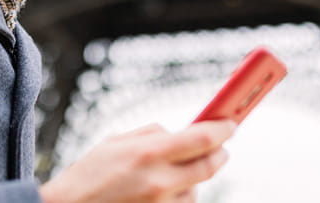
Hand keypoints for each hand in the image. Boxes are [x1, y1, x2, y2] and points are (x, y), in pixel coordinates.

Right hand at [39, 120, 235, 202]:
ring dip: (195, 177)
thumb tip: (175, 133)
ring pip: (197, 190)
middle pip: (208, 167)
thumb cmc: (90, 173)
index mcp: (148, 153)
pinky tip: (163, 189)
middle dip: (220, 153)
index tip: (230, 123)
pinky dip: (180, 195)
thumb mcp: (116, 141)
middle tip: (222, 145)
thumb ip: (150, 135)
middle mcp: (160, 182)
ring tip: (175, 170)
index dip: (221, 130)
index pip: (200, 139)